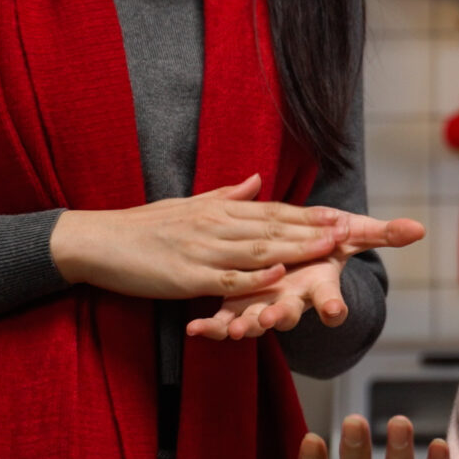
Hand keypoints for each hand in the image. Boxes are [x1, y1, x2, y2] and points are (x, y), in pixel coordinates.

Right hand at [48, 173, 416, 317]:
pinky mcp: (188, 275)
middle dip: (322, 228)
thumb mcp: (189, 206)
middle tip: (361, 230)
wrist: (96, 240)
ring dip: (299, 245)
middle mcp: (220, 224)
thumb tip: (256, 180)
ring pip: (261, 248)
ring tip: (334, 245)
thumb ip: (227, 196)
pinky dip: (256, 276)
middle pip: (280, 226)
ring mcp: (205, 249)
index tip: (349, 216)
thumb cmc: (143, 228)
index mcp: (222, 210)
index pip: (278, 211)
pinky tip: (281, 274)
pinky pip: (228, 278)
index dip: (315, 214)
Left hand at [186, 210, 425, 340]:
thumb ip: (383, 234)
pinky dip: (210, 327)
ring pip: (255, 322)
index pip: (332, 300)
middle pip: (290, 314)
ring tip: (233, 330)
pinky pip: (224, 321)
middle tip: (275, 319)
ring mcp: (264, 307)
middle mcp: (293, 301)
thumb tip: (420, 228)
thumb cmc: (323, 249)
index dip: (335, 308)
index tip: (336, 312)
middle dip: (281, 317)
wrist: (294, 263)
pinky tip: (195, 329)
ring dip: (244, 327)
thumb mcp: (352, 236)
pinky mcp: (238, 307)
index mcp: (319, 286)